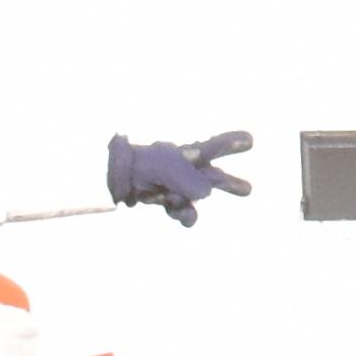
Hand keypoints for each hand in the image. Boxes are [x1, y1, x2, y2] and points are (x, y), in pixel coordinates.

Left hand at [106, 131, 254, 227]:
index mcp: (189, 153)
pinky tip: (181, 216)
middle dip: (230, 184)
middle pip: (214, 177)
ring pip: (198, 199)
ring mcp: (176, 185)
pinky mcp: (165, 200)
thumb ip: (189, 178)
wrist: (105, 176)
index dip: (232, 143)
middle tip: (247, 190)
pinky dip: (183, 215)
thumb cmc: (137, 164)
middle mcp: (186, 168)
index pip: (216, 147)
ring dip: (195, 207)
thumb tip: (207, 193)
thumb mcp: (165, 168)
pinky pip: (182, 211)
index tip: (250, 139)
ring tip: (184, 214)